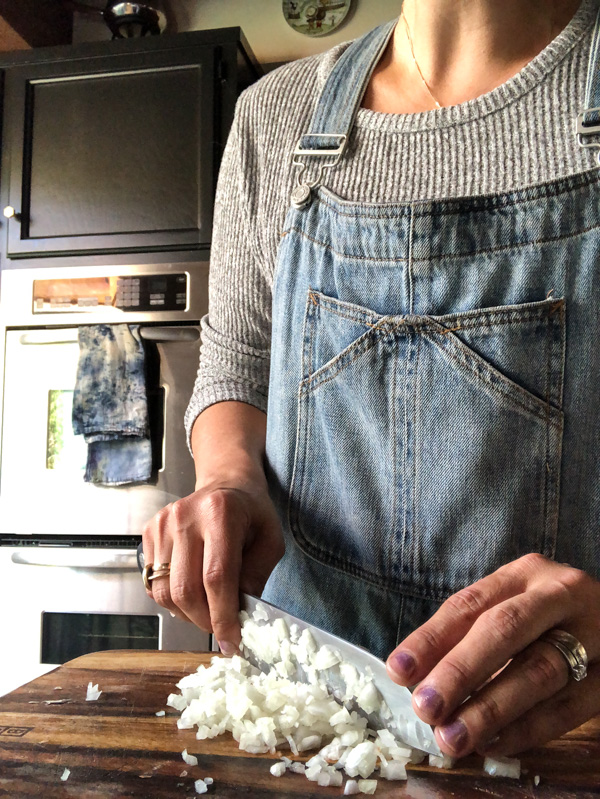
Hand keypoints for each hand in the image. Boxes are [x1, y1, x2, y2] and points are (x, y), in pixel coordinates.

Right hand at [142, 480, 283, 654]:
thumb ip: (257, 576)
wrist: (225, 483)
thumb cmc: (251, 513)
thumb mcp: (270, 541)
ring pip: (164, 592)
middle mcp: (185, 517)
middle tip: (222, 628)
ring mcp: (162, 524)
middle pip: (185, 589)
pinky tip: (193, 591)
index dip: (223, 615)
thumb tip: (239, 615)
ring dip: (188, 614)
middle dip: (205, 620)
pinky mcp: (148, 532)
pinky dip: (173, 599)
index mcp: (220, 513)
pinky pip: (153, 583)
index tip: (232, 642)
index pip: (216, 576)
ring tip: (208, 609)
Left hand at [385, 554, 599, 757]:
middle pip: (504, 630)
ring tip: (453, 737)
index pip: (470, 603)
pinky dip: (526, 729)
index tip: (399, 670)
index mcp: (526, 573)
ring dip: (490, 709)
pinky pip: (567, 708)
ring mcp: (593, 635)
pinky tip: (494, 744)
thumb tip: (417, 676)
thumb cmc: (552, 615)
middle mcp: (560, 596)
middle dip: (460, 671)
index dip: (432, 637)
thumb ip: (471, 632)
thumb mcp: (515, 604)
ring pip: (538, 672)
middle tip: (426, 706)